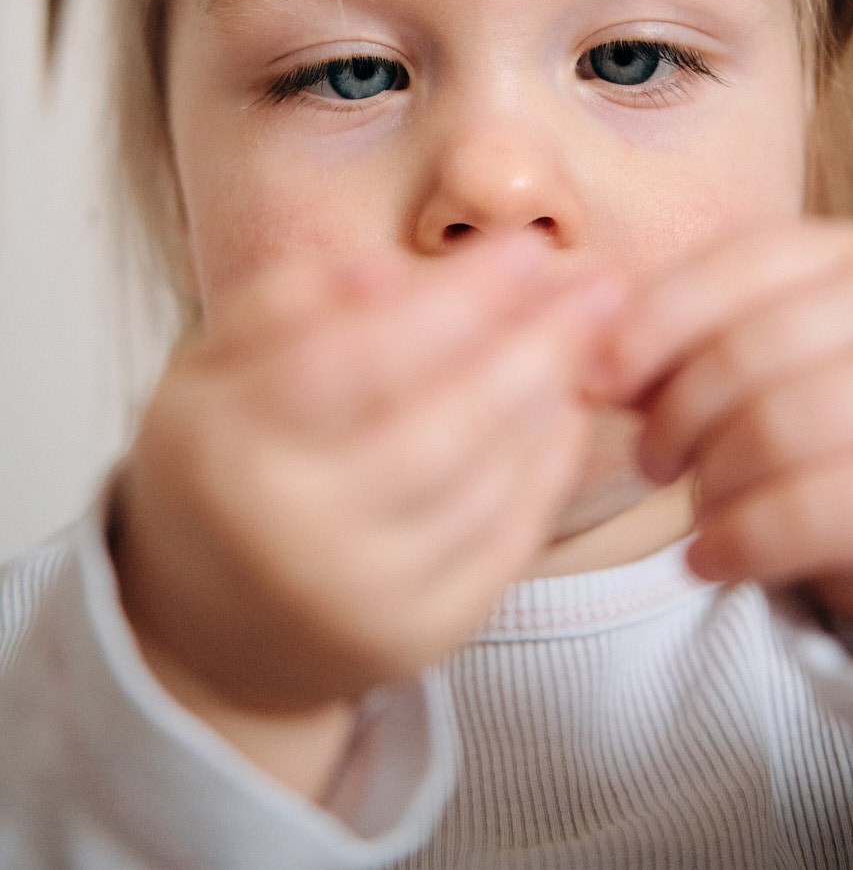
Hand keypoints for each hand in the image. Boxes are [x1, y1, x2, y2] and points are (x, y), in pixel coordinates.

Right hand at [112, 234, 623, 718]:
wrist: (215, 628)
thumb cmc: (223, 458)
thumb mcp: (213, 366)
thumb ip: (285, 302)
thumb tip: (386, 271)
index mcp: (225, 448)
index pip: (359, 360)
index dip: (456, 301)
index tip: (527, 249)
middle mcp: (292, 535)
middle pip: (440, 429)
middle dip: (535, 346)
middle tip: (603, 284)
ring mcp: (360, 600)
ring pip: (482, 487)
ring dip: (550, 401)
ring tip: (593, 333)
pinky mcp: (417, 639)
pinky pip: (503, 545)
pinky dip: (546, 471)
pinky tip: (567, 409)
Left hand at [592, 220, 852, 668]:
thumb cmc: (820, 409)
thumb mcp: (754, 354)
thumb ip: (677, 342)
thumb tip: (585, 355)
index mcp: (847, 252)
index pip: (734, 263)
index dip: (653, 322)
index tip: (599, 379)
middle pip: (751, 349)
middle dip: (678, 414)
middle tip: (650, 460)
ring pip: (785, 427)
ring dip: (712, 480)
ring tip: (694, 506)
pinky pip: (824, 510)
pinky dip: (745, 541)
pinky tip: (710, 558)